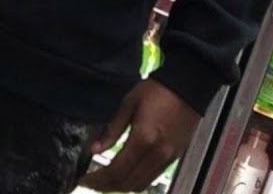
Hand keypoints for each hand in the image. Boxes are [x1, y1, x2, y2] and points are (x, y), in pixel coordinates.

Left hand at [78, 79, 200, 192]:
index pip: (116, 170)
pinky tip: (125, 174)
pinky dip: (135, 181)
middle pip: (127, 183)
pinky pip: (151, 178)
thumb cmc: (157, 90)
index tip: (83, 179)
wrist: (189, 88)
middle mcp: (156, 154)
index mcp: (143, 139)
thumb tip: (95, 149)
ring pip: (140, 185)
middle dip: (106, 186)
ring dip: (121, 186)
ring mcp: (167, 159)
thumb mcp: (129, 103)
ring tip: (105, 180)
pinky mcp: (174, 158)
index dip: (97, 179)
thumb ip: (112, 129)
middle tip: (91, 182)